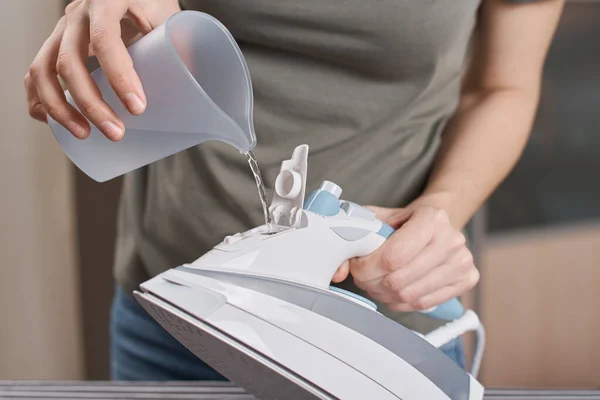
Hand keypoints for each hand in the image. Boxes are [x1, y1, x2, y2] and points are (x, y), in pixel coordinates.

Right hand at [24, 0, 180, 139]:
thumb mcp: (168, 16)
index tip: (137, 108)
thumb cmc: (150, 2)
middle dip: (91, 104)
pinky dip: (39, 100)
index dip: (119, 77)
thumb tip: (196, 89)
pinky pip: (35, 73)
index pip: (105, 40)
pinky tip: (55, 122)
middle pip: (69, 62)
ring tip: (84, 134)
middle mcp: (77, 14)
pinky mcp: (54, 44)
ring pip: (42, 71)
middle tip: (116, 133)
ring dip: (61, 109)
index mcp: (107, 1)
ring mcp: (60, 30)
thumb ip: (180, 46)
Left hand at [332, 205, 478, 311]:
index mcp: (432, 217)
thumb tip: (338, 270)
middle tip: (364, 277)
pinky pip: (423, 303)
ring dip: (384, 294)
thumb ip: (354, 238)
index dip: (367, 267)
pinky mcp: (467, 280)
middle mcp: (452, 239)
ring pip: (409, 295)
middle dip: (372, 283)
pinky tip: (392, 292)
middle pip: (399, 279)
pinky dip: (400, 302)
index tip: (357, 265)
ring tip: (377, 283)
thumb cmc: (405, 221)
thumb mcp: (378, 219)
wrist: (437, 222)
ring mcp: (462, 261)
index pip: (393, 256)